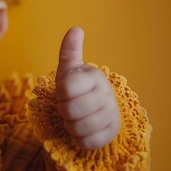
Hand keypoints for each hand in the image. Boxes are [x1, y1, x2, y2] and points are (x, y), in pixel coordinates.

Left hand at [55, 27, 119, 149]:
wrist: (94, 108)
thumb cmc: (76, 86)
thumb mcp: (69, 68)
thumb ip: (70, 50)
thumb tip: (76, 29)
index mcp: (94, 76)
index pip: (65, 90)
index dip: (59, 93)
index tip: (65, 91)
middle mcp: (107, 94)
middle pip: (69, 110)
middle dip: (63, 110)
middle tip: (68, 106)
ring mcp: (112, 114)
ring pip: (77, 128)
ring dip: (70, 125)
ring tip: (74, 117)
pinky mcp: (111, 133)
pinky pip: (87, 142)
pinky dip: (78, 139)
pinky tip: (82, 129)